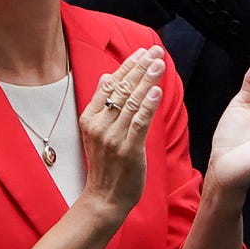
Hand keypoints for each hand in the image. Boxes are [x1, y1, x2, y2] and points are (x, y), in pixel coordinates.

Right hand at [71, 45, 166, 224]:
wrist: (105, 197)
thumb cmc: (106, 164)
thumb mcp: (98, 131)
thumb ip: (103, 105)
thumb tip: (108, 76)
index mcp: (90, 117)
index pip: (109, 85)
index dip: (127, 66)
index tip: (142, 52)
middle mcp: (99, 125)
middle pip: (121, 89)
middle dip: (140, 67)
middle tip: (155, 50)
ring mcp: (113, 137)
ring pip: (131, 102)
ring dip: (147, 80)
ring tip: (159, 63)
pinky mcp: (128, 150)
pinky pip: (139, 123)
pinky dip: (148, 106)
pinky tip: (157, 91)